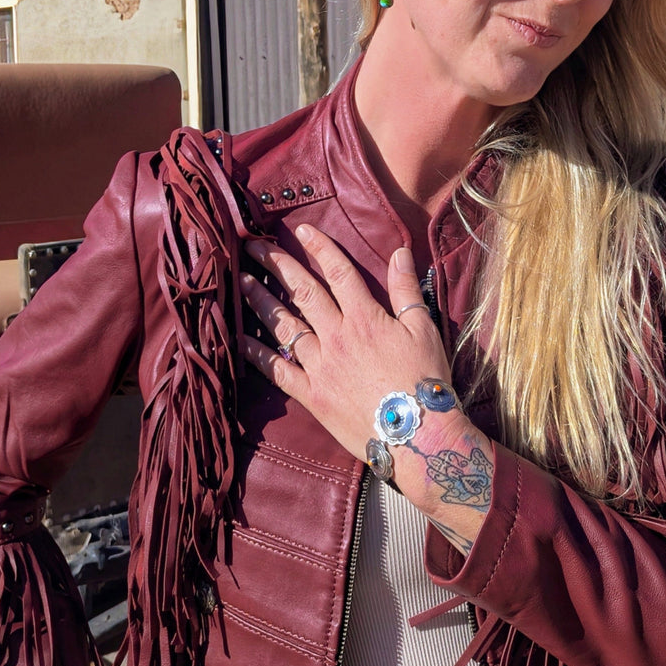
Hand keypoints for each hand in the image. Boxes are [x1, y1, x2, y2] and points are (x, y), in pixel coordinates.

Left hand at [240, 223, 453, 465]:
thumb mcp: (423, 329)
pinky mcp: (311, 395)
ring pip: (284, 326)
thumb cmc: (425, 381)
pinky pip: (278, 371)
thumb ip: (407, 289)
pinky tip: (240, 340)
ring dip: (261, 301)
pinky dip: (257, 355)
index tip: (301, 230)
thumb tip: (400, 252)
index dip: (320, 248)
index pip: (338, 272)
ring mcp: (320, 366)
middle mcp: (336, 336)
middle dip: (277, 265)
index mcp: (364, 317)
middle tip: (253, 245)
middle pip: (302, 292)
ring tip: (243, 282)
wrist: (415, 435)